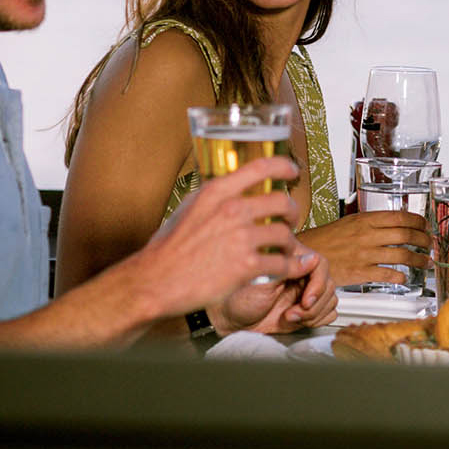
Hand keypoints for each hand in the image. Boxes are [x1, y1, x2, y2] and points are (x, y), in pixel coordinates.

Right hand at [135, 155, 306, 317]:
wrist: (156, 280)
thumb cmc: (168, 248)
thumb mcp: (189, 208)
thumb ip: (214, 198)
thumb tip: (231, 190)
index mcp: (217, 192)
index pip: (260, 168)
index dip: (283, 167)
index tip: (292, 172)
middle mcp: (231, 210)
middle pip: (282, 202)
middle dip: (292, 212)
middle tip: (290, 220)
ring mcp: (241, 237)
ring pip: (285, 235)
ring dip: (289, 243)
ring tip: (284, 250)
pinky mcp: (246, 265)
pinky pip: (282, 264)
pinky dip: (291, 267)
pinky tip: (289, 268)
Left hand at [218, 251, 337, 333]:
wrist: (230, 321)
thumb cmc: (236, 298)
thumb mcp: (260, 281)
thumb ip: (286, 268)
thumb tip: (311, 259)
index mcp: (290, 258)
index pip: (319, 264)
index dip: (317, 283)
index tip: (306, 299)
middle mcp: (300, 273)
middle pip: (328, 284)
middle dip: (313, 303)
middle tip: (294, 313)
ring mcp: (304, 291)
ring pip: (330, 299)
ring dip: (313, 313)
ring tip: (290, 317)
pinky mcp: (306, 308)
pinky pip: (328, 312)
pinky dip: (317, 319)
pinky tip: (297, 321)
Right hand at [295, 210, 431, 287]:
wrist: (307, 255)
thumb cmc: (326, 240)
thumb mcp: (349, 222)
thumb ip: (370, 223)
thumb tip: (394, 224)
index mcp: (365, 220)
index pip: (400, 216)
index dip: (418, 221)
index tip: (425, 226)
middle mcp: (367, 235)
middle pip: (405, 234)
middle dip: (424, 240)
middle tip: (430, 244)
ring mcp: (365, 254)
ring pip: (402, 255)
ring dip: (419, 260)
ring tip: (426, 262)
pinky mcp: (360, 272)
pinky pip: (387, 274)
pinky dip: (400, 277)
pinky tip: (404, 278)